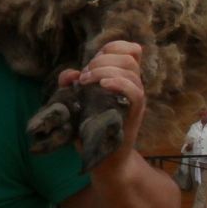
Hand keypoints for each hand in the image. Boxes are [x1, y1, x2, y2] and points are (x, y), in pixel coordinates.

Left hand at [56, 39, 147, 165]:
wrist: (104, 160)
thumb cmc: (91, 129)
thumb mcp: (76, 103)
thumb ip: (70, 86)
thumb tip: (71, 74)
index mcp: (123, 79)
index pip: (129, 50)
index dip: (112, 47)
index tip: (93, 61)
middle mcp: (133, 86)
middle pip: (129, 56)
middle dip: (103, 60)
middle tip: (86, 76)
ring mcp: (135, 100)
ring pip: (131, 70)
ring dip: (105, 70)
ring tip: (88, 82)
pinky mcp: (135, 114)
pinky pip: (135, 91)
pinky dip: (118, 82)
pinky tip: (103, 86)